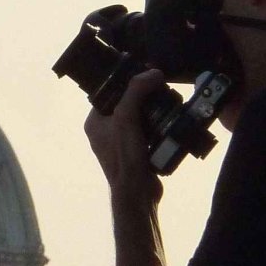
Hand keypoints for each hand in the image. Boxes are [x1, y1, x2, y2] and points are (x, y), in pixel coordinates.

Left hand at [83, 68, 168, 203]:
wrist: (137, 193)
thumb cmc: (125, 154)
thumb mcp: (126, 117)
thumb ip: (136, 92)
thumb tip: (153, 72)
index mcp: (94, 122)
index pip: (108, 92)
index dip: (126, 81)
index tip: (145, 73)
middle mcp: (104, 132)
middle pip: (126, 104)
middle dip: (143, 95)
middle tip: (161, 86)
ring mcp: (120, 143)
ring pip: (138, 117)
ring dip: (153, 109)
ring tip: (169, 99)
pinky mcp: (136, 153)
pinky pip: (147, 131)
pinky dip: (158, 124)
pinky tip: (171, 118)